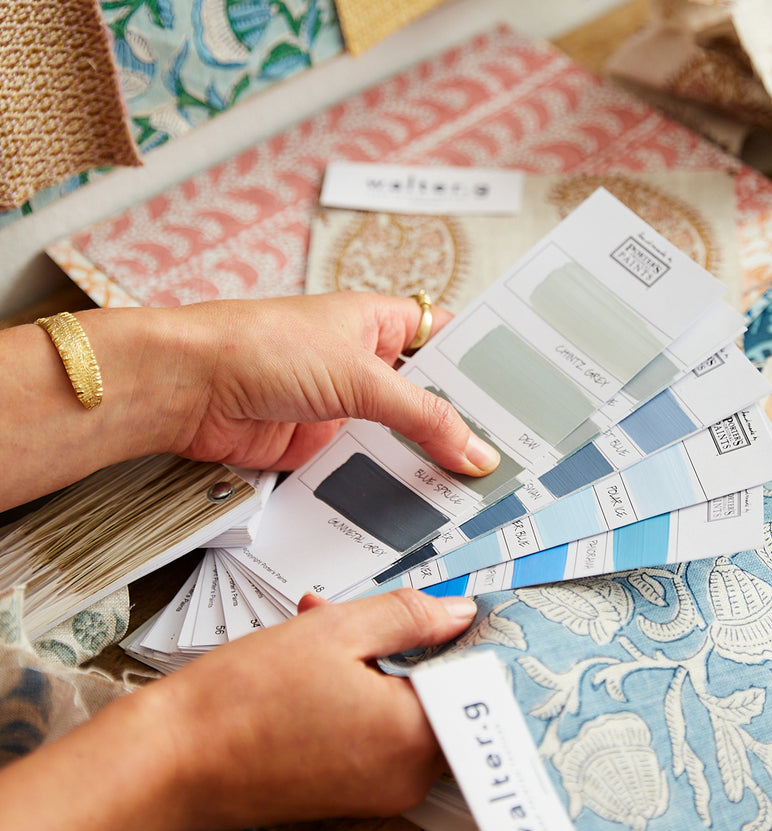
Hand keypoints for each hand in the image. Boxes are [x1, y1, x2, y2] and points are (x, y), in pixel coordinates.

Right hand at [148, 588, 475, 826]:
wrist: (169, 761)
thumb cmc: (241, 701)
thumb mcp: (334, 631)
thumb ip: (408, 617)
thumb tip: (457, 613)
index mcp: (412, 737)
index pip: (475, 683)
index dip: (466, 637)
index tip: (458, 608)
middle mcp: (405, 777)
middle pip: (439, 695)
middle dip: (411, 644)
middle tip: (378, 609)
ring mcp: (377, 792)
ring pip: (403, 709)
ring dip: (378, 663)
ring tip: (326, 625)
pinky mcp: (349, 795)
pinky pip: (375, 734)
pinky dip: (357, 694)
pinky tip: (315, 660)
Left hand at [164, 291, 499, 474]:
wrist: (188, 389)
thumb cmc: (261, 347)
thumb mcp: (359, 377)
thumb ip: (423, 417)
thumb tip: (476, 451)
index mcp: (378, 324)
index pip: (446, 341)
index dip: (481, 365)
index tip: (525, 396)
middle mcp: (363, 364)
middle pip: (426, 398)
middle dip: (460, 425)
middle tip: (512, 456)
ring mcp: (342, 408)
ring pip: (398, 439)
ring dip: (426, 462)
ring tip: (481, 491)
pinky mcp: (318, 448)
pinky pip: (366, 469)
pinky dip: (388, 486)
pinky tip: (423, 507)